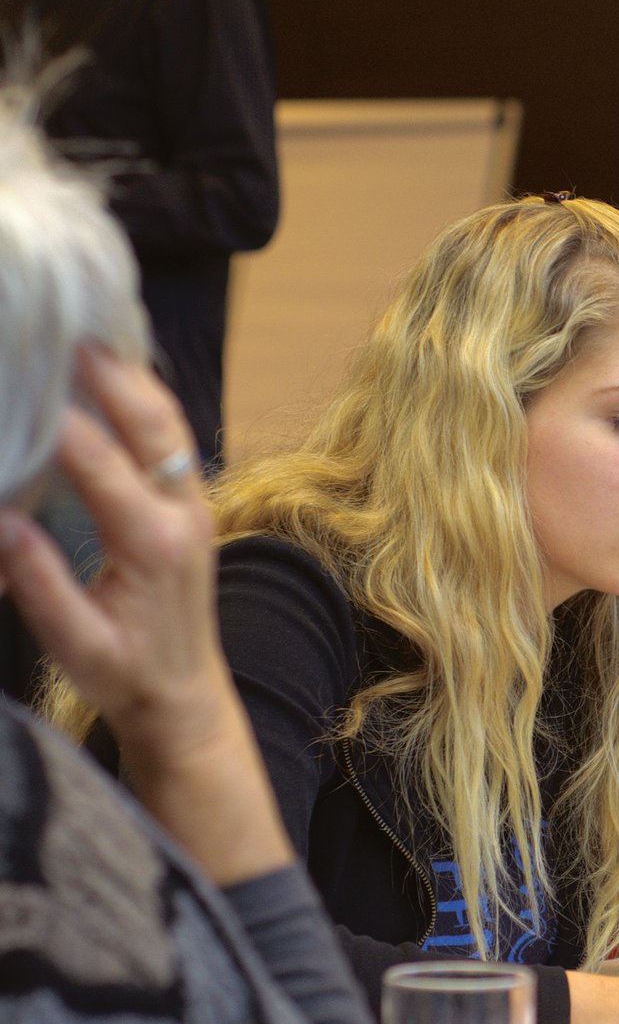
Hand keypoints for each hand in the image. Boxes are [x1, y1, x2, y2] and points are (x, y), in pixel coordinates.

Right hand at [0, 351, 290, 884]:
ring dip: (132, 377)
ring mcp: (195, 506)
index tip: (20, 378)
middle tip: (66, 326)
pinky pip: (174, 439)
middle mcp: (184, 513)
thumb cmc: (128, 674)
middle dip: (111, 371)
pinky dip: (144, 401)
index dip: (57, 417)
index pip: (100, 462)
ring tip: (88, 333)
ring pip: (171, 423)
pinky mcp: (191, 507)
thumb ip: (38, 582)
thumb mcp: (76, 644)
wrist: (185, 697)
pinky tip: (113, 377)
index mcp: (154, 543)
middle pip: (153, 423)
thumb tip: (2, 521)